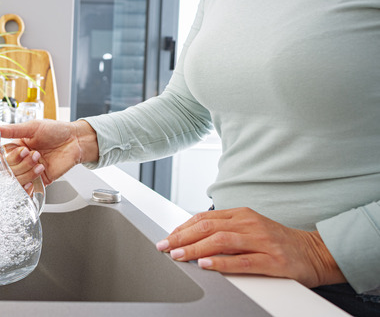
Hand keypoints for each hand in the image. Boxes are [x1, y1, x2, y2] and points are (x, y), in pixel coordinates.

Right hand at [0, 119, 97, 186]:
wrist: (75, 140)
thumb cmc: (56, 131)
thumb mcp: (32, 127)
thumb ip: (12, 130)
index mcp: (16, 147)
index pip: (1, 159)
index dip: (9, 157)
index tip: (22, 149)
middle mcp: (21, 161)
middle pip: (8, 171)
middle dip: (21, 163)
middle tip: (34, 153)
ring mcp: (30, 172)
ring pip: (17, 181)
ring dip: (28, 171)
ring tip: (40, 162)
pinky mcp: (41, 181)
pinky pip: (27, 190)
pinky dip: (28, 187)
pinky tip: (36, 176)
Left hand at [156, 207, 345, 287]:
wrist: (316, 252)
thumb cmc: (279, 242)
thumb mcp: (250, 228)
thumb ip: (225, 229)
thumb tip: (192, 236)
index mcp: (242, 215)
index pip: (204, 218)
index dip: (182, 228)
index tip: (167, 237)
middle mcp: (250, 225)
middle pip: (208, 227)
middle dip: (182, 237)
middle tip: (164, 246)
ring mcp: (262, 242)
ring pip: (221, 242)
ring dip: (195, 248)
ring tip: (178, 255)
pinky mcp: (273, 261)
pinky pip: (242, 261)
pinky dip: (221, 262)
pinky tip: (205, 264)